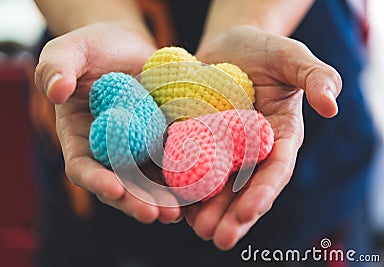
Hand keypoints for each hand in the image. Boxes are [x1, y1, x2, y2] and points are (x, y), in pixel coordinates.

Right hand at [35, 22, 181, 223]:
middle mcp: (110, 150)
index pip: (83, 167)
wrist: (127, 46)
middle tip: (157, 215)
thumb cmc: (92, 48)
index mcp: (80, 137)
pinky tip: (198, 190)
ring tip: (179, 213)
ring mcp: (138, 148)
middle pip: (121, 184)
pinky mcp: (163, 139)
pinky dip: (184, 178)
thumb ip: (57, 67)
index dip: (96, 181)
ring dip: (163, 199)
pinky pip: (173, 162)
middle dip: (137, 201)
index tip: (115, 189)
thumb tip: (56, 90)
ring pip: (149, 181)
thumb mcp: (70, 50)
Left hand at [185, 25, 341, 249]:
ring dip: (205, 209)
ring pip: (216, 184)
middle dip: (233, 215)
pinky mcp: (196, 139)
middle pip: (244, 187)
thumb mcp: (291, 56)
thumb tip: (332, 106)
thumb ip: (315, 76)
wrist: (227, 47)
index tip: (251, 210)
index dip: (265, 190)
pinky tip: (173, 205)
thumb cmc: (264, 50)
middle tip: (219, 238)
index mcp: (278, 135)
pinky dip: (183, 186)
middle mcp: (250, 149)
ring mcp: (222, 147)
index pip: (276, 168)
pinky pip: (189, 166)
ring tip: (195, 229)